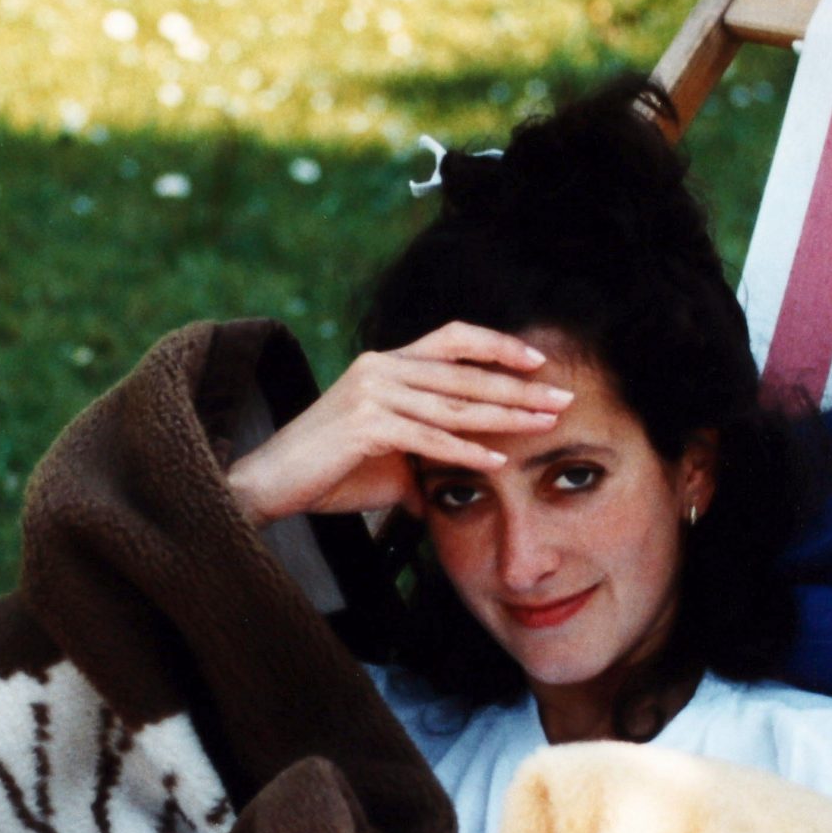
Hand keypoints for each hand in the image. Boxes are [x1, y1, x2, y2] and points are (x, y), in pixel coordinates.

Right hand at [226, 322, 571, 525]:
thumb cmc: (328, 470)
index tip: (538, 361)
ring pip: (454, 404)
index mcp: (387, 363)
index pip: (452, 339)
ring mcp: (371, 393)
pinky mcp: (364, 425)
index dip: (497, 345)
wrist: (269, 482)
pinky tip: (498, 461)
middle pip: (465, 373)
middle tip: (562, 398)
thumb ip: (421, 460)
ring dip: (506, 416)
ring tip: (545, 424)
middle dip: (519, 387)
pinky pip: (428, 438)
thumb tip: (446, 493)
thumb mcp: (386, 458)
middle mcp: (381, 367)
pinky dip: (465, 451)